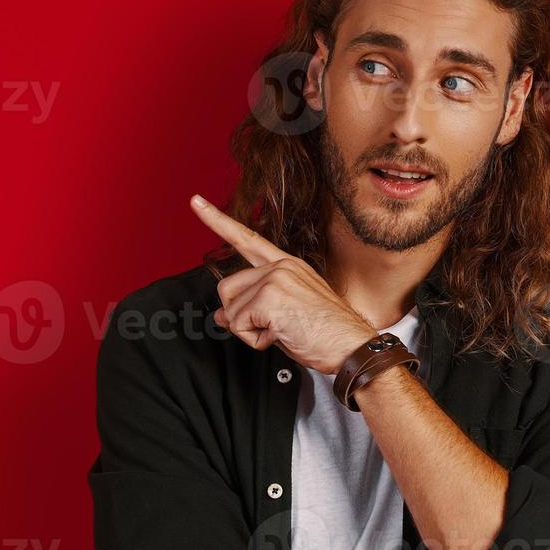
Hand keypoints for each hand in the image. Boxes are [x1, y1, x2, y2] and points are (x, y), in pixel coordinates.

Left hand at [190, 194, 377, 373]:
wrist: (353, 347)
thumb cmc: (328, 334)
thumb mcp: (286, 315)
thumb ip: (253, 307)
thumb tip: (221, 314)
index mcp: (288, 265)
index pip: (248, 239)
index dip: (218, 221)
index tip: (195, 202)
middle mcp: (280, 266)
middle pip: (227, 289)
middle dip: (240, 316)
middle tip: (272, 328)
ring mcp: (275, 279)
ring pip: (231, 310)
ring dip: (250, 331)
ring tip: (283, 331)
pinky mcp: (270, 298)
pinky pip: (239, 325)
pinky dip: (256, 340)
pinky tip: (283, 335)